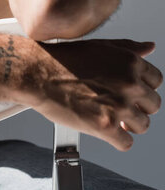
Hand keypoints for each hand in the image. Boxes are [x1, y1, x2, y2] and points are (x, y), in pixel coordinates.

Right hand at [18, 37, 162, 150]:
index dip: (142, 87)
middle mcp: (129, 83)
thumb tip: (149, 47)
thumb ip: (129, 48)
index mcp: (130, 62)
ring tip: (111, 118)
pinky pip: (126, 143)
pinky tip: (104, 129)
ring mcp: (119, 105)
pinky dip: (117, 140)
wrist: (37, 73)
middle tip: (120, 106)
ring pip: (142, 125)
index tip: (132, 92)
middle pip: (153, 105)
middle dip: (138, 107)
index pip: (156, 80)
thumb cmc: (63, 59)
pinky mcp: (106, 126)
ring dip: (128, 125)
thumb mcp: (100, 46)